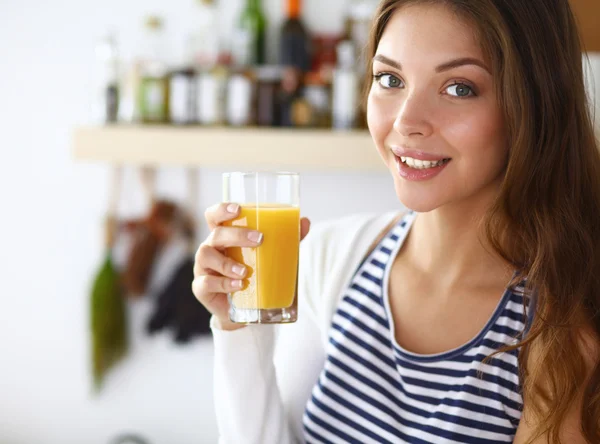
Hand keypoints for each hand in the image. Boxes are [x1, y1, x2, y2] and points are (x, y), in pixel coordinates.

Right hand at [192, 203, 310, 330]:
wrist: (245, 309)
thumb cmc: (254, 273)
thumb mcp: (270, 256)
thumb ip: (286, 239)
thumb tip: (305, 222)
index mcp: (223, 236)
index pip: (214, 216)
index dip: (221, 209)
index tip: (238, 209)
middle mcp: (210, 248)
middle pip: (215, 234)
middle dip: (236, 235)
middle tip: (258, 239)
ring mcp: (203, 268)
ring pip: (205, 256)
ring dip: (226, 263)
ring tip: (245, 271)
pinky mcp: (202, 289)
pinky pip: (206, 283)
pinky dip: (223, 284)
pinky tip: (239, 286)